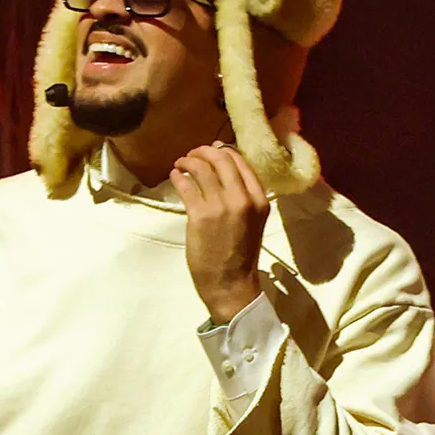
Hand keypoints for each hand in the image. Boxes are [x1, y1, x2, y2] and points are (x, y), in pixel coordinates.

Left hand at [170, 142, 268, 324]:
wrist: (231, 284)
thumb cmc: (240, 255)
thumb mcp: (252, 221)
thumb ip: (243, 198)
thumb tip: (224, 172)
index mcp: (260, 199)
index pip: (241, 162)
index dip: (223, 152)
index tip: (211, 151)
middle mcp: (243, 199)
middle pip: (222, 160)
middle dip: (204, 151)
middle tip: (192, 154)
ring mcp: (222, 206)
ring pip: (202, 169)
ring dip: (188, 161)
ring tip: (180, 163)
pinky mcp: (200, 216)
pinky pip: (186, 186)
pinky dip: (178, 176)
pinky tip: (175, 176)